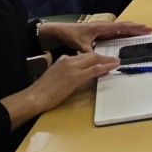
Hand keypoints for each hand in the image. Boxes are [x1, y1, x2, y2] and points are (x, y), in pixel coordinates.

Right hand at [2, 52, 119, 127]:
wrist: (35, 96)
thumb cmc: (42, 90)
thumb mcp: (53, 74)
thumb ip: (62, 69)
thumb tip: (70, 68)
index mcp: (63, 60)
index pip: (84, 56)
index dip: (95, 58)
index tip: (103, 60)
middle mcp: (69, 61)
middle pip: (91, 55)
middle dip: (104, 57)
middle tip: (114, 59)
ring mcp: (73, 68)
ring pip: (94, 60)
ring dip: (107, 61)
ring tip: (117, 62)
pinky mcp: (75, 77)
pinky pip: (94, 70)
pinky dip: (105, 67)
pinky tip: (112, 67)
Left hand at [40, 20, 151, 53]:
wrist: (59, 31)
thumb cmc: (70, 35)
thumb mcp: (80, 46)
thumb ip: (91, 53)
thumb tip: (101, 61)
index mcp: (102, 28)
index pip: (121, 27)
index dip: (134, 28)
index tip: (145, 28)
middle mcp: (104, 27)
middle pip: (124, 26)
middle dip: (136, 28)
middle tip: (149, 30)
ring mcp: (102, 30)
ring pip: (120, 29)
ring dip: (131, 30)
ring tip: (142, 32)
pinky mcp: (99, 34)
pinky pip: (115, 33)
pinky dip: (123, 34)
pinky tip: (127, 37)